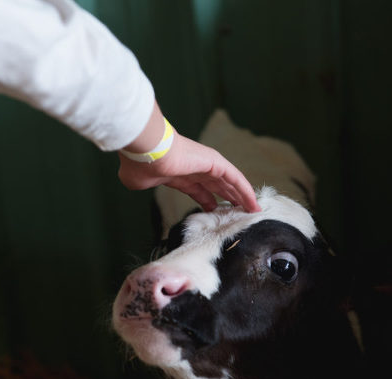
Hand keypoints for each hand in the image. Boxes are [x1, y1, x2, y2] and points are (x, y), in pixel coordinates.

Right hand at [117, 131, 260, 212]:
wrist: (146, 152)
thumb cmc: (139, 165)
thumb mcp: (138, 182)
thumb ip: (142, 184)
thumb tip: (137, 183)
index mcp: (178, 174)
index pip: (198, 189)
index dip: (207, 200)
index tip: (214, 211)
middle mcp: (194, 168)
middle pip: (217, 186)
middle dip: (229, 199)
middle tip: (240, 212)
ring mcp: (206, 164)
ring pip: (230, 182)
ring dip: (242, 196)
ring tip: (253, 210)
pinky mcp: (215, 162)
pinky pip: (235, 178)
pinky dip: (245, 191)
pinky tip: (253, 203)